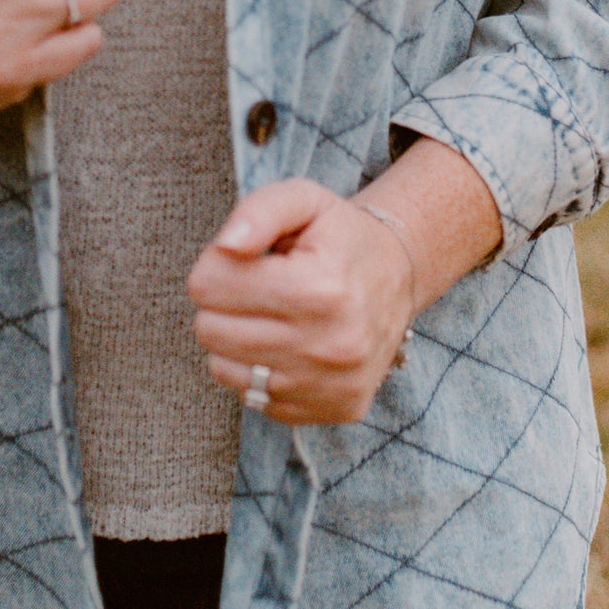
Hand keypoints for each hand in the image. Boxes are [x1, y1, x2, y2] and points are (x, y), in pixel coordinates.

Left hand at [187, 179, 414, 424]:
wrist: (401, 276)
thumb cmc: (340, 235)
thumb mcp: (304, 200)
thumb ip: (258, 212)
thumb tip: (226, 246)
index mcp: (318, 288)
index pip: (206, 285)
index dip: (215, 263)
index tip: (245, 258)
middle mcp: (329, 346)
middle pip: (209, 329)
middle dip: (222, 303)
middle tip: (255, 287)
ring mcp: (332, 385)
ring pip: (222, 368)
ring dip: (235, 339)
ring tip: (270, 315)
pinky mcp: (332, 409)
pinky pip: (252, 397)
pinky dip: (258, 369)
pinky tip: (287, 344)